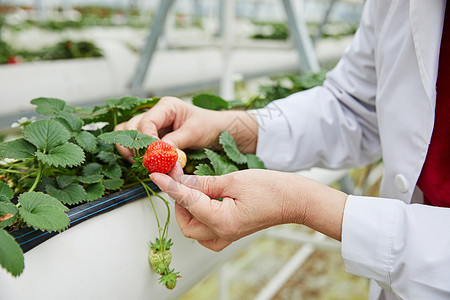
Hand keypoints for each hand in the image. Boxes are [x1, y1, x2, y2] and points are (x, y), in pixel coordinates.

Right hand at [115, 96, 257, 160]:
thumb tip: (159, 154)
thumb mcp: (194, 133)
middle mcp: (155, 114)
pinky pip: (135, 144)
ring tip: (145, 164)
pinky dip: (136, 154)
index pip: (146, 122)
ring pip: (127, 135)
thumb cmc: (208, 126)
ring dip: (131, 151)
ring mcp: (152, 125)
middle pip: (130, 127)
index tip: (153, 157)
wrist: (217, 131)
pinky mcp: (151, 137)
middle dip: (135, 146)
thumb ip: (175, 142)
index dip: (146, 141)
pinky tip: (147, 164)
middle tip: (147, 163)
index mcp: (166, 106)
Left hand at [150, 167, 347, 250]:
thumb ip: (204, 183)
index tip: (157, 175)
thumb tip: (181, 181)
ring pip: (193, 227)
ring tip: (191, 186)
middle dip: (179, 200)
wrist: (292, 200)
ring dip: (187, 207)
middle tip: (178, 177)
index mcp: (223, 221)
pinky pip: (203, 230)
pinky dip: (197, 214)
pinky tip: (202, 197)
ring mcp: (225, 237)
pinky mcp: (227, 234)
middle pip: (186, 222)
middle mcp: (222, 235)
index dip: (170, 186)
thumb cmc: (270, 189)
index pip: (187, 202)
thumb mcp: (233, 180)